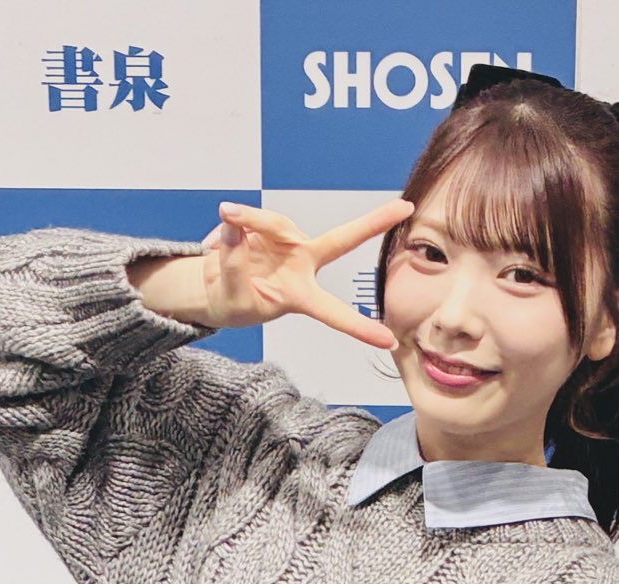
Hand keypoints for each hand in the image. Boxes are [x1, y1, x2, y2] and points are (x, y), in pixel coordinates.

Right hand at [196, 198, 411, 346]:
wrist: (213, 286)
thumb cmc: (231, 301)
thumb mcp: (230, 297)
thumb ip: (234, 264)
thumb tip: (233, 225)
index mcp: (301, 297)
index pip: (334, 312)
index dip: (359, 327)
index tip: (389, 340)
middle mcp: (302, 265)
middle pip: (340, 241)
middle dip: (371, 224)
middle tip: (405, 209)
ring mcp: (288, 241)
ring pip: (274, 221)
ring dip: (247, 220)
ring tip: (221, 231)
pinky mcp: (269, 224)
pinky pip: (251, 216)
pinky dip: (230, 225)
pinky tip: (215, 243)